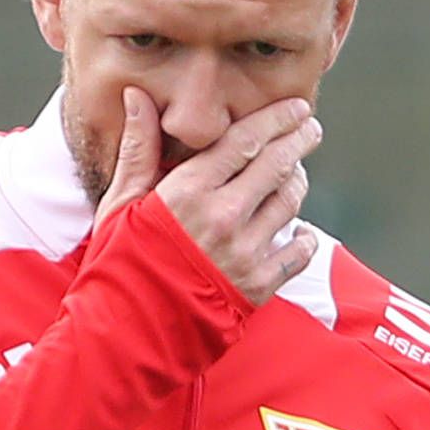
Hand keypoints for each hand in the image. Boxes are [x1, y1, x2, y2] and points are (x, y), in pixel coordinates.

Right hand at [95, 87, 317, 304]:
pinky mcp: (257, 286)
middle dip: (299, 141)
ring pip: (290, 202)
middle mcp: (222, 217)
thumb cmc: (119, 264)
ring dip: (297, 182)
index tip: (295, 107)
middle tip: (310, 129)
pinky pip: (298, 252)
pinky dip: (304, 237)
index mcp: (188, 191)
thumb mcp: (120, 203)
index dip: (275, 119)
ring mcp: (244, 253)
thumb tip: (138, 96)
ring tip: (295, 174)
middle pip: (277, 165)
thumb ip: (139, 149)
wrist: (127, 334)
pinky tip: (299, 230)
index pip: (245, 141)